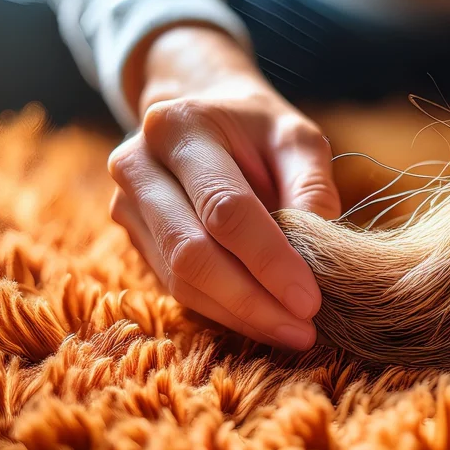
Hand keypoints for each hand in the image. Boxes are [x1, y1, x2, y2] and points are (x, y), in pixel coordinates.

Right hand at [108, 26, 339, 348]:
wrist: (205, 116)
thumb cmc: (258, 129)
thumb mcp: (296, 137)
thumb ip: (313, 185)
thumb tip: (321, 250)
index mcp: (178, 128)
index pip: (225, 208)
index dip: (269, 259)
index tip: (310, 299)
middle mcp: (138, 165)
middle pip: (193, 252)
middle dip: (252, 301)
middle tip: (304, 330)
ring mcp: (127, 205)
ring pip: (181, 279)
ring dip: (239, 315)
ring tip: (292, 333)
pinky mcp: (134, 238)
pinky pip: (177, 288)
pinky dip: (223, 312)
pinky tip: (263, 321)